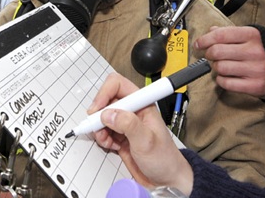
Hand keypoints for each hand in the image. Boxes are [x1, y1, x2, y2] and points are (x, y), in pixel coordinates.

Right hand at [89, 73, 193, 194]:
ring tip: (106, 140)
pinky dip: (101, 137)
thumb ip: (128, 125)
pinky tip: (111, 145)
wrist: (166, 180)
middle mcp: (132, 110)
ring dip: (99, 128)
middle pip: (106, 100)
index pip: (117, 84)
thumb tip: (108, 114)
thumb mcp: (147, 141)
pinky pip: (102, 130)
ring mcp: (125, 123)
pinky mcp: (119, 135)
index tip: (98, 110)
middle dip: (99, 114)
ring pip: (102, 116)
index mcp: (142, 104)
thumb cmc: (165, 159)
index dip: (104, 93)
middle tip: (98, 128)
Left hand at [194, 26, 264, 99]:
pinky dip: (221, 81)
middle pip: (216, 51)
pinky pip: (226, 83)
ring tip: (223, 67)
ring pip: (220, 68)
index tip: (199, 44)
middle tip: (212, 56)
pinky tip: (227, 77)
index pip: (220, 35)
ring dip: (216, 68)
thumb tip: (211, 31)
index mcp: (252, 35)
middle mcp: (254, 51)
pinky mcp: (255, 85)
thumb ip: (231, 33)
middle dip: (209, 54)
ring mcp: (255, 69)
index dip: (205, 39)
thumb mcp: (253, 37)